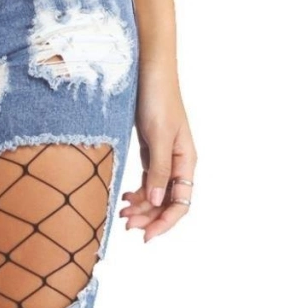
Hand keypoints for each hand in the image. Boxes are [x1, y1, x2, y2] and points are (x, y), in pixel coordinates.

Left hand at [119, 61, 196, 242]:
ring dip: (141, 207)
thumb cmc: (158, 99)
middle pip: (167, 202)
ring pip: (156, 194)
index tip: (146, 236)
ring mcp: (164, 158)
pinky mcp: (151, 152)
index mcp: (186, 160)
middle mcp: (178, 162)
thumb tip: (155, 201)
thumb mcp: (158, 136)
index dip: (166, 223)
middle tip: (126, 224)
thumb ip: (158, 169)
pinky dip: (137, 193)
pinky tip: (125, 198)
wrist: (148, 71)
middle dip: (149, 217)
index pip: (181, 202)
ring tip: (122, 214)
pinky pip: (147, 181)